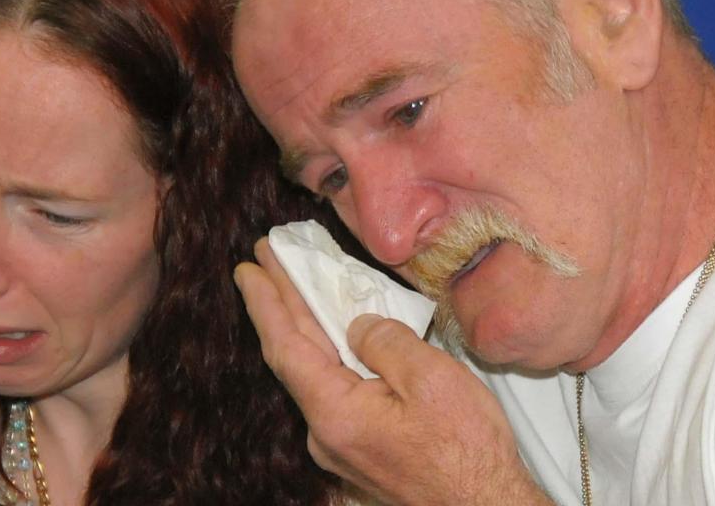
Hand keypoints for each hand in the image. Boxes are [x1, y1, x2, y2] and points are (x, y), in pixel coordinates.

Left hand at [235, 238, 552, 505]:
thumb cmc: (467, 453)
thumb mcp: (431, 379)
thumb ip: (384, 341)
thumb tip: (357, 325)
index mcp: (335, 413)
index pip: (286, 346)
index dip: (265, 302)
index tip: (247, 268)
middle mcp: (325, 432)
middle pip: (295, 354)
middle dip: (280, 303)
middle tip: (266, 261)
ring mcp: (339, 443)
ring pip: (314, 371)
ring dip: (304, 324)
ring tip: (295, 284)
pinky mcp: (358, 446)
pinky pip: (334, 387)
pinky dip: (329, 351)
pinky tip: (333, 330)